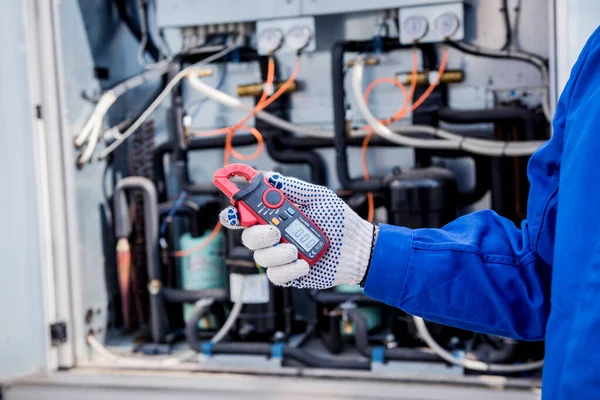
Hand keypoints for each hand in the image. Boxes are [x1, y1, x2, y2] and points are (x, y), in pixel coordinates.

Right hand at [219, 172, 375, 288]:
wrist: (358, 248)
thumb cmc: (339, 221)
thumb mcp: (318, 197)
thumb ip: (292, 188)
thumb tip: (269, 177)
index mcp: (275, 216)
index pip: (245, 215)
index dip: (232, 213)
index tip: (232, 211)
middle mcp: (273, 237)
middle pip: (247, 236)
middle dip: (256, 234)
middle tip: (274, 231)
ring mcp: (279, 257)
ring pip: (260, 257)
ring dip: (277, 252)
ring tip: (297, 249)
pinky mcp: (288, 275)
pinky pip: (275, 275)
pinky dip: (289, 269)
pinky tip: (305, 264)